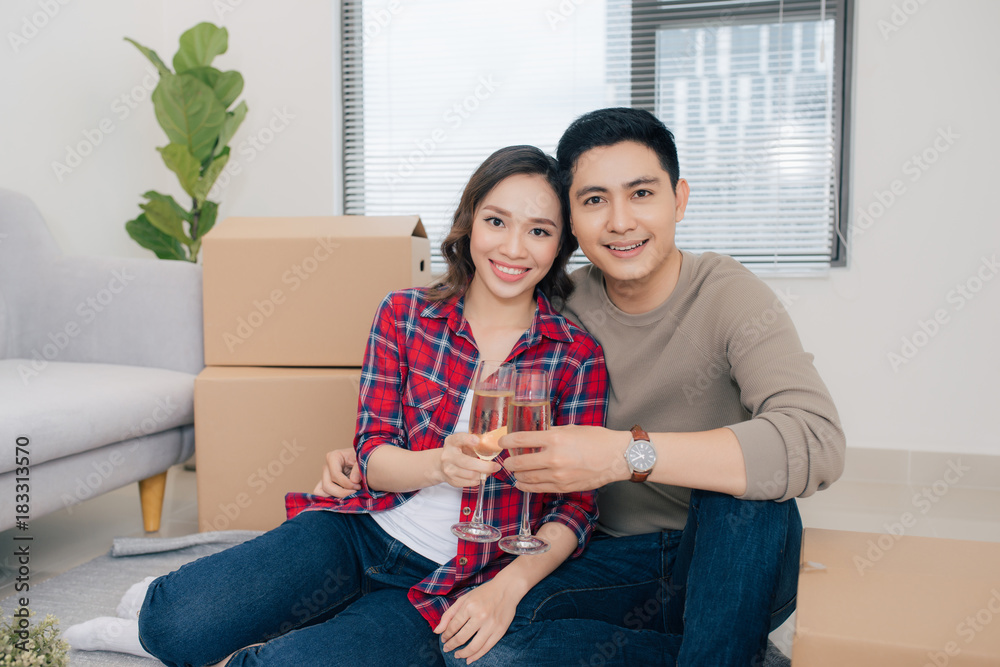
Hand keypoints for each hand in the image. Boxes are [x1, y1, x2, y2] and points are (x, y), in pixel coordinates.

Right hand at [312, 448, 360, 497]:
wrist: (364, 462)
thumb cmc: (362, 460)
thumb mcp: (362, 461)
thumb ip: (358, 470)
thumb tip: (354, 481)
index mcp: (333, 457)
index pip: (335, 476)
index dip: (347, 484)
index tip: (358, 487)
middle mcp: (326, 467)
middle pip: (327, 486)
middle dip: (341, 492)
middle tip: (355, 492)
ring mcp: (325, 476)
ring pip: (322, 492)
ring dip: (336, 496)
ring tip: (349, 493)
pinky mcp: (326, 483)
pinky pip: (321, 493)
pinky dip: (331, 498)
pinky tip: (344, 496)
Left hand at [435, 578, 520, 662]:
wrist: (507, 588)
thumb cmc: (484, 593)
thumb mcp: (464, 599)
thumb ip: (449, 614)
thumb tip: (437, 631)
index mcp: (469, 606)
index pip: (453, 626)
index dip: (446, 635)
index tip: (444, 639)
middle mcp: (480, 616)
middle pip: (461, 638)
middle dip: (451, 645)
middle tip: (447, 649)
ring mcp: (491, 625)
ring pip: (474, 646)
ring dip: (462, 654)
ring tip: (457, 655)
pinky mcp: (500, 631)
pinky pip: (486, 648)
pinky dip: (476, 656)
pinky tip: (469, 659)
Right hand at [439, 433, 500, 487]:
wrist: (441, 464)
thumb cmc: (457, 451)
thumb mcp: (463, 442)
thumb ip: (474, 442)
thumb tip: (492, 446)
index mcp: (451, 442)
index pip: (459, 439)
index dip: (468, 440)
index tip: (477, 441)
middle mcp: (447, 456)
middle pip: (468, 463)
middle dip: (485, 466)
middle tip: (496, 466)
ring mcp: (448, 470)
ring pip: (471, 475)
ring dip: (484, 474)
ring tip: (489, 471)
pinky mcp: (452, 481)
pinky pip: (470, 483)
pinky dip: (479, 480)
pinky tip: (481, 475)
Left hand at [500, 425, 628, 493]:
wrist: (616, 457)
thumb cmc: (597, 439)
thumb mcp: (571, 428)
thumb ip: (551, 431)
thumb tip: (535, 433)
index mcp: (555, 438)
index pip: (521, 440)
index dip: (507, 441)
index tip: (502, 442)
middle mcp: (554, 457)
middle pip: (520, 462)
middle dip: (508, 462)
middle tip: (505, 460)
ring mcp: (558, 475)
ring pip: (527, 478)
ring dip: (516, 475)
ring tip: (514, 472)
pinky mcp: (563, 487)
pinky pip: (538, 488)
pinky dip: (527, 486)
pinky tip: (522, 483)